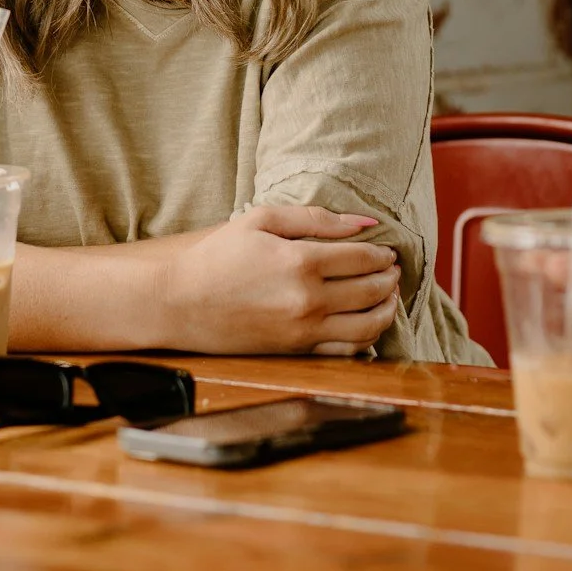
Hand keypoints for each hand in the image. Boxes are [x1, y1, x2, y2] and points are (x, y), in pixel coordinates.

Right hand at [155, 205, 400, 355]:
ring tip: (387, 297)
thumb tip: (364, 222)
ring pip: (368, 326)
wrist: (178, 303)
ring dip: (387, 310)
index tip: (387, 250)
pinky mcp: (296, 351)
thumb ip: (315, 218)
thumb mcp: (260, 220)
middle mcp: (308, 299)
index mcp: (301, 261)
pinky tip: (367, 325)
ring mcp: (304, 330)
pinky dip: (367, 339)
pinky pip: (347, 351)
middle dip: (390, 279)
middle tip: (393, 271)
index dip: (383, 253)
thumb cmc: (217, 257)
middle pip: (372, 291)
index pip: (364, 258)